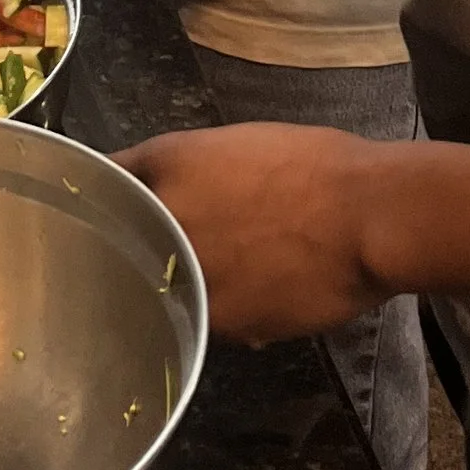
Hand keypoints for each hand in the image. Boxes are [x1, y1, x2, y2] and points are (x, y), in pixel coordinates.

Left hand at [118, 123, 393, 340]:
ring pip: (169, 283)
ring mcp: (187, 275)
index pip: (107, 174)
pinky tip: (260, 290)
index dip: (104, 188)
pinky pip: (207, 316)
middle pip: (128, 238)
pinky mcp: (217, 323)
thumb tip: (177, 194)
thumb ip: (194, 171)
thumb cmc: (318, 166)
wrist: (368, 217)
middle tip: (174, 240)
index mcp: (169, 163)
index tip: (101, 198)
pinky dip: (224, 307)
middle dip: (143, 240)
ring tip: (231, 269)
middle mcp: (164, 221)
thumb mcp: (243, 145)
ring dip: (185, 280)